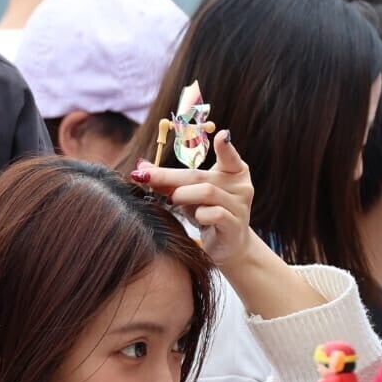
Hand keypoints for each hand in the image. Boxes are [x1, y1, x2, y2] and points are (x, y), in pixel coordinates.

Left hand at [132, 130, 270, 270]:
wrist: (227, 246)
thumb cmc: (208, 214)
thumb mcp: (189, 193)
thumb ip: (169, 179)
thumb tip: (140, 166)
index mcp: (234, 172)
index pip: (230, 157)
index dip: (226, 147)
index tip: (222, 135)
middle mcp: (241, 186)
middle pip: (200, 176)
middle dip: (169, 176)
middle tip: (145, 177)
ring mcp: (240, 206)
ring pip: (207, 192)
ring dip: (183, 195)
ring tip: (171, 200)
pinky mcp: (234, 226)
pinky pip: (214, 214)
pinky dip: (199, 215)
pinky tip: (195, 218)